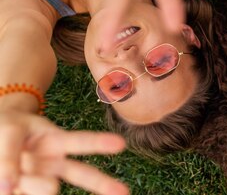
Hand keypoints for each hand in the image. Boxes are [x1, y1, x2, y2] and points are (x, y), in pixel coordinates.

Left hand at [0, 112, 126, 194]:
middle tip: (125, 193)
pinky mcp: (27, 193)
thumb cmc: (5, 127)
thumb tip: (7, 189)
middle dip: (103, 183)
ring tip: (14, 177)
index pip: (80, 141)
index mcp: (55, 140)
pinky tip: (10, 185)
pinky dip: (15, 190)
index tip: (121, 143)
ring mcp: (41, 180)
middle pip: (82, 173)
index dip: (100, 143)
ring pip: (50, 189)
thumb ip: (8, 156)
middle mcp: (54, 163)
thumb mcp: (7, 132)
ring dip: (29, 183)